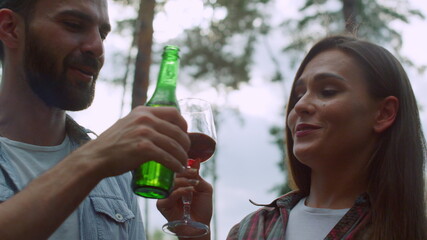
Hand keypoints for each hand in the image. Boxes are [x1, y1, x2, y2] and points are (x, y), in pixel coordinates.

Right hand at [74, 106, 190, 177]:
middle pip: (177, 131)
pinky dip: (175, 164)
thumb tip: (161, 127)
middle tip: (185, 154)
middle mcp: (145, 119)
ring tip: (183, 165)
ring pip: (174, 145)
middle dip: (185, 144)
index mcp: (143, 111)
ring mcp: (144, 132)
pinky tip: (178, 169)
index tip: (184, 136)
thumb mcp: (129, 124)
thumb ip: (143, 123)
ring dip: (182, 157)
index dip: (183, 125)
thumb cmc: (113, 145)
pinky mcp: (143, 148)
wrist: (95, 158)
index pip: (174, 113)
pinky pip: (167, 157)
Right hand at [157, 160, 212, 226]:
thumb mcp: (204, 189)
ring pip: (169, 182)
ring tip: (193, 185)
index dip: (185, 167)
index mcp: (179, 182)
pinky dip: (179, 191)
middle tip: (194, 175)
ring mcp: (165, 195)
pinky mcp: (162, 205)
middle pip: (171, 173)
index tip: (195, 170)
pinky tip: (189, 191)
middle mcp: (170, 187)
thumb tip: (197, 160)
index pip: (177, 169)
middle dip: (184, 172)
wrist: (200, 226)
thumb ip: (198, 176)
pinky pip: (168, 194)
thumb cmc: (202, 209)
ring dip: (183, 181)